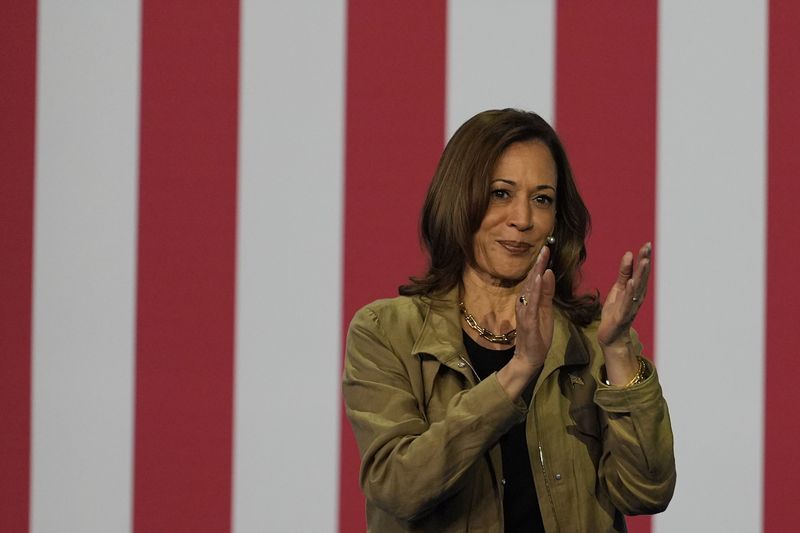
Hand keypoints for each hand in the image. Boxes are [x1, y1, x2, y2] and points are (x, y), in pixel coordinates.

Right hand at [497, 246, 555, 398]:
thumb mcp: (546, 311)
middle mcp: (524, 303)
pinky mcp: (528, 322)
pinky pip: (531, 305)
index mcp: (530, 300)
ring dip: (535, 275)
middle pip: (532, 281)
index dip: (540, 265)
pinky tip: (538, 282)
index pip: (535, 279)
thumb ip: (547, 293)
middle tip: (545, 249)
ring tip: (541, 262)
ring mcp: (525, 312)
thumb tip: (548, 273)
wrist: (530, 357)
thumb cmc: (537, 334)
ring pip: (530, 291)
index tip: (546, 250)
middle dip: (538, 265)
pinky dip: (534, 292)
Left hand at [597, 242, 651, 347]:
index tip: (647, 244)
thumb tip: (629, 254)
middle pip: (642, 276)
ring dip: (641, 274)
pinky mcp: (623, 314)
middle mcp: (637, 296)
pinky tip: (631, 282)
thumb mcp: (618, 288)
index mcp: (636, 290)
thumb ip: (624, 273)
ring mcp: (631, 305)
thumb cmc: (616, 311)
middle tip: (647, 247)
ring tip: (644, 261)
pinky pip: (627, 301)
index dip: (644, 257)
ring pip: (637, 287)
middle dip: (645, 261)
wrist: (611, 335)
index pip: (641, 271)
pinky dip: (630, 292)